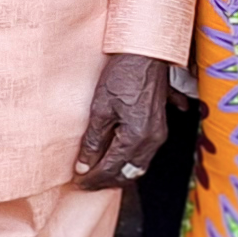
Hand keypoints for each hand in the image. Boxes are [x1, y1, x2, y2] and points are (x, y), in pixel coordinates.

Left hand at [72, 54, 172, 189]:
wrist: (146, 54)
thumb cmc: (122, 75)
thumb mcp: (100, 108)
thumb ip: (93, 141)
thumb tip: (84, 166)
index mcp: (136, 137)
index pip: (111, 169)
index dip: (93, 179)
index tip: (78, 182)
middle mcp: (152, 141)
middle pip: (127, 173)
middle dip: (106, 181)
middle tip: (85, 182)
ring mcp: (158, 134)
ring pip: (138, 167)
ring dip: (118, 173)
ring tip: (98, 173)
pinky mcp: (159, 127)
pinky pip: (144, 155)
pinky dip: (129, 162)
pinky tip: (116, 160)